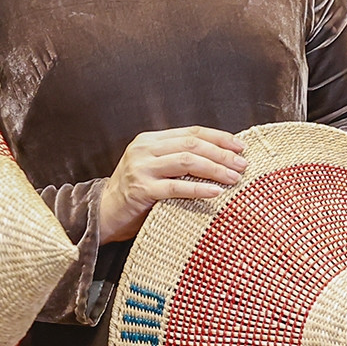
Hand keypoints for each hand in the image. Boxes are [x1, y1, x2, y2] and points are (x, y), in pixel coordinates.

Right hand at [98, 127, 246, 242]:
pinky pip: (177, 187)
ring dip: (215, 169)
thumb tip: (220, 157)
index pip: (191, 132)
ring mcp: (142, 169)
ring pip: (187, 162)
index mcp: (150, 140)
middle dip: (221, 153)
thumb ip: (177, 159)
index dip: (219, 137)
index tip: (240, 145)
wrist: (104, 213)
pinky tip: (216, 192)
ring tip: (234, 177)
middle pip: (192, 145)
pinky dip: (199, 189)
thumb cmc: (136, 192)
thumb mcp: (154, 167)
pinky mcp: (142, 190)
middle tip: (242, 164)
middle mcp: (145, 150)